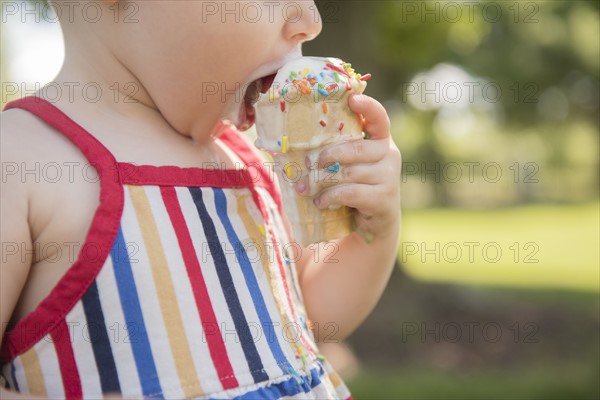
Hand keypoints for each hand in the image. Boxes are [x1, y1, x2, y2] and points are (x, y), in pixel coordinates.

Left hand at [294, 94, 400, 241]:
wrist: (373, 222)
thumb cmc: (353, 186)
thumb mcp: (345, 165)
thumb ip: (331, 151)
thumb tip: (284, 143)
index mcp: (380, 139)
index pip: (378, 117)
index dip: (367, 106)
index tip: (351, 98)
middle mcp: (389, 154)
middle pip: (357, 149)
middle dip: (328, 155)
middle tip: (307, 163)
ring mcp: (389, 177)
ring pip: (350, 173)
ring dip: (322, 181)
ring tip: (305, 188)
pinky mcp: (384, 199)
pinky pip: (351, 193)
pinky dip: (330, 197)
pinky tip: (320, 202)